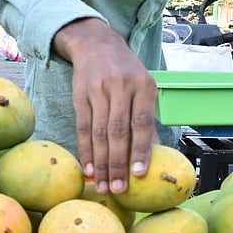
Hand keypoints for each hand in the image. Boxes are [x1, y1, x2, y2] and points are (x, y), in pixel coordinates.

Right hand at [54, 18, 155, 193]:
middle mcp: (121, 87)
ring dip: (102, 163)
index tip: (139, 175)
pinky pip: (83, 128)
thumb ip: (146, 116)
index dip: (140, 150)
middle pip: (118, 132)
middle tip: (119, 189)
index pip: (141, 123)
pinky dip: (86, 151)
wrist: (96, 43)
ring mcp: (98, 90)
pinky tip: (89, 168)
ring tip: (104, 186)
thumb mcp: (144, 85)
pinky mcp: (80, 95)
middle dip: (118, 164)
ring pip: (99, 133)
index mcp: (143, 86)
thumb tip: (152, 154)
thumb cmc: (126, 71)